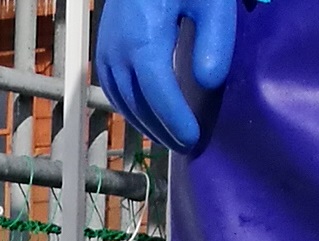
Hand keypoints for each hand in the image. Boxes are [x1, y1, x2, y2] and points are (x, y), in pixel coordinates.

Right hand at [95, 0, 242, 153]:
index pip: (158, 94)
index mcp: (143, 39)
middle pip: (138, 104)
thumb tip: (207, 82)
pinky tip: (147, 113)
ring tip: (170, 137)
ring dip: (145, 123)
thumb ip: (213, 39)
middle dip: (162, 129)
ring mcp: (106, 49)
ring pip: (121, 100)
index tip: (194, 140)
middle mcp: (117, 50)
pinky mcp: (104, 46)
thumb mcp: (210, 0)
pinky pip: (113, 88)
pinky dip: (131, 107)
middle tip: (188, 148)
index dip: (175, 121)